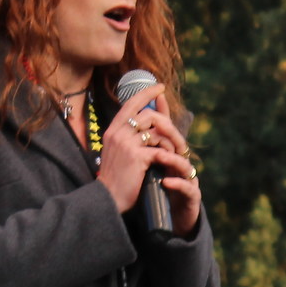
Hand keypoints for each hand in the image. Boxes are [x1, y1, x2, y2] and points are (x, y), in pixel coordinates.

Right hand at [105, 86, 202, 232]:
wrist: (107, 199)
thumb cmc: (115, 178)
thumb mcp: (117, 152)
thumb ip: (129, 136)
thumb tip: (145, 124)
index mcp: (112, 130)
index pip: (131, 103)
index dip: (146, 93)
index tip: (160, 87)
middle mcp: (118, 133)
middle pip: (150, 116)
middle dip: (169, 125)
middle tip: (178, 138)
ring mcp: (127, 144)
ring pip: (159, 132)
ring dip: (173, 143)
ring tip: (178, 153)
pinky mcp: (137, 157)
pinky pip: (161, 150)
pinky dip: (171, 157)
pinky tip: (173, 163)